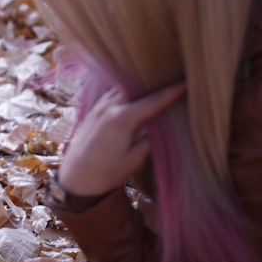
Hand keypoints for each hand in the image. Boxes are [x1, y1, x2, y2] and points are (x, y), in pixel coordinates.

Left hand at [58, 83, 185, 196]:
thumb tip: (159, 124)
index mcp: (123, 118)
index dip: (171, 92)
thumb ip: (149, 138)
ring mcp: (98, 107)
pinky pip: (112, 94)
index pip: (153, 101)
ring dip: (137, 88)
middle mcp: (109, 106)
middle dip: (153, 84)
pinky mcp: (92, 111)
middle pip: (135, 88)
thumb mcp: (135, 159)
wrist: (75, 178)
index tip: (186, 84)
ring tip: (153, 89)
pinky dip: (125, 93)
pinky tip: (132, 99)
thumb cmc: (107, 172)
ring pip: (122, 88)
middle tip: (170, 83)